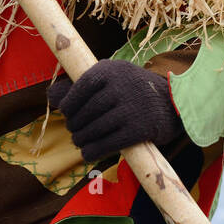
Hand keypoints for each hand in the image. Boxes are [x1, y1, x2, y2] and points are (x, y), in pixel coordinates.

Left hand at [46, 59, 182, 162]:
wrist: (172, 102)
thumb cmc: (132, 90)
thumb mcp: (110, 78)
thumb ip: (79, 86)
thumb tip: (50, 97)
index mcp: (110, 69)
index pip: (80, 88)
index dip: (69, 105)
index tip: (67, 114)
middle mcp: (120, 85)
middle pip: (86, 112)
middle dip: (75, 125)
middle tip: (75, 132)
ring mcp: (131, 107)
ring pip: (95, 129)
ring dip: (82, 140)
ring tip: (80, 142)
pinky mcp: (139, 128)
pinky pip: (108, 143)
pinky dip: (94, 151)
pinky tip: (88, 153)